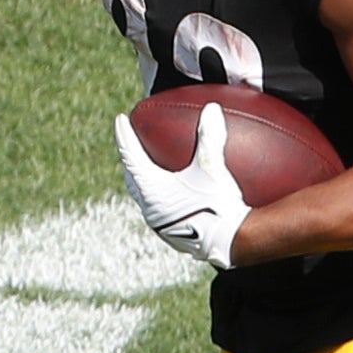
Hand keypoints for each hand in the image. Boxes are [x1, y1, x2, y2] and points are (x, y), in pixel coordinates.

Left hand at [114, 101, 250, 268]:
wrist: (232, 244)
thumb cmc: (219, 206)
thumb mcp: (212, 168)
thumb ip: (209, 137)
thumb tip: (211, 108)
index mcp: (152, 191)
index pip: (132, 157)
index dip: (125, 136)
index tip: (120, 120)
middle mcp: (150, 208)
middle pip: (133, 179)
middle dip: (130, 160)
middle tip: (129, 145)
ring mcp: (160, 224)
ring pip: (144, 197)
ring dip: (143, 180)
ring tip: (148, 169)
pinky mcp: (173, 233)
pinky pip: (159, 208)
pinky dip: (160, 195)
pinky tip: (174, 194)